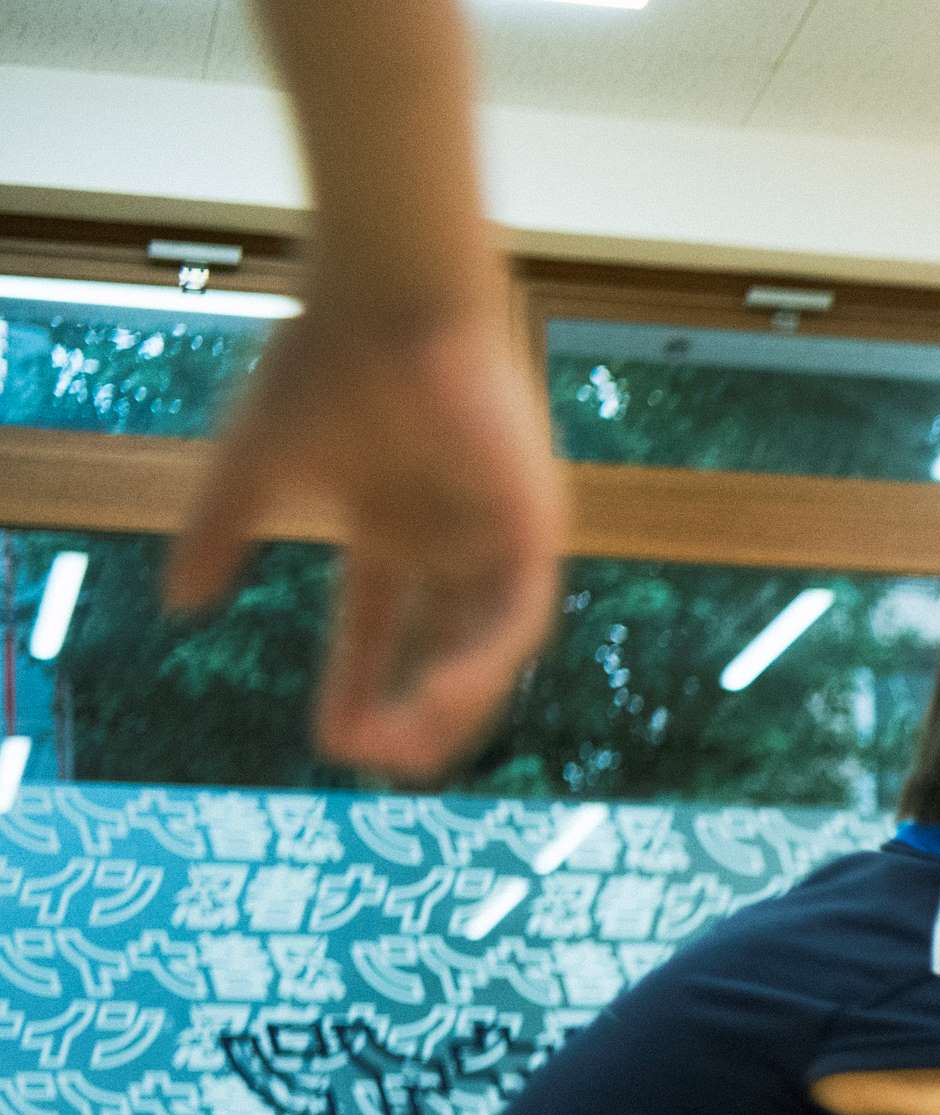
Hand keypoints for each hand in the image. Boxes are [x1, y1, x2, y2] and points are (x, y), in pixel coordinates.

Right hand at [168, 293, 563, 780]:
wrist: (387, 303)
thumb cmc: (323, 366)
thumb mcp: (255, 470)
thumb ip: (218, 535)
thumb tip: (180, 605)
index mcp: (394, 530)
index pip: (377, 631)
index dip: (355, 686)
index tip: (329, 743)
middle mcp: (451, 541)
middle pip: (441, 655)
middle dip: (410, 714)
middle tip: (374, 762)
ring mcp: (496, 536)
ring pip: (485, 648)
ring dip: (449, 706)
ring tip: (403, 751)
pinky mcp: (536, 524)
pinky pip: (519, 615)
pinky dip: (484, 662)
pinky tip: (442, 698)